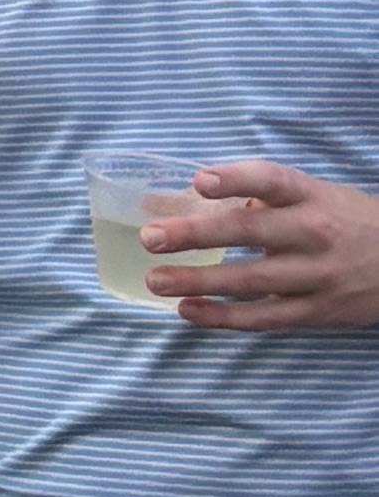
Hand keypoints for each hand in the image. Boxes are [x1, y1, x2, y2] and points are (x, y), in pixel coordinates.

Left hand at [148, 161, 378, 330]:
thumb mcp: (315, 197)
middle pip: (251, 230)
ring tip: (155, 280)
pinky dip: (222, 317)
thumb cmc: (344, 222)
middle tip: (151, 237)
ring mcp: (316, 275)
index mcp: (313, 196)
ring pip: (250, 280)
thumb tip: (180, 199)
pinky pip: (262, 317)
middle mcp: (315, 232)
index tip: (199, 181)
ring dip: (198, 281)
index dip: (236, 179)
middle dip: (196, 234)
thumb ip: (258, 196)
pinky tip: (186, 310)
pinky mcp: (315, 311)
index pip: (273, 180)